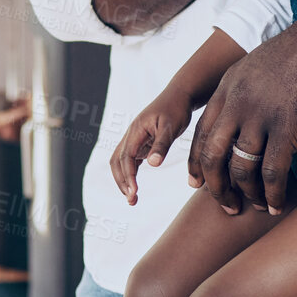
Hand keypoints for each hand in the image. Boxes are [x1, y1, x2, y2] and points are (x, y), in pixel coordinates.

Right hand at [111, 89, 194, 205]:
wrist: (179, 95)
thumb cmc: (176, 109)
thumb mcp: (171, 126)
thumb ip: (162, 145)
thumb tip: (152, 165)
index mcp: (136, 131)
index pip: (126, 158)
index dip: (128, 176)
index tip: (134, 193)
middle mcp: (131, 135)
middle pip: (117, 162)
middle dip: (122, 182)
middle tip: (132, 200)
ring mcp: (135, 139)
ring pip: (121, 162)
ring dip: (123, 180)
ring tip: (132, 198)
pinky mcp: (141, 142)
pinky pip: (130, 160)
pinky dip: (130, 174)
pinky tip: (136, 186)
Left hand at [187, 19, 296, 214]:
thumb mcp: (254, 69)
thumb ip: (240, 95)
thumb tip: (236, 124)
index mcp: (226, 88)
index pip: (201, 134)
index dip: (197, 163)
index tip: (197, 184)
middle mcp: (236, 103)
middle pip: (213, 155)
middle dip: (216, 186)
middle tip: (226, 206)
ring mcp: (260, 115)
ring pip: (242, 167)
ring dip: (247, 193)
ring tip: (254, 207)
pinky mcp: (288, 126)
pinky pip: (273, 171)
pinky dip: (272, 194)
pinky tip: (275, 205)